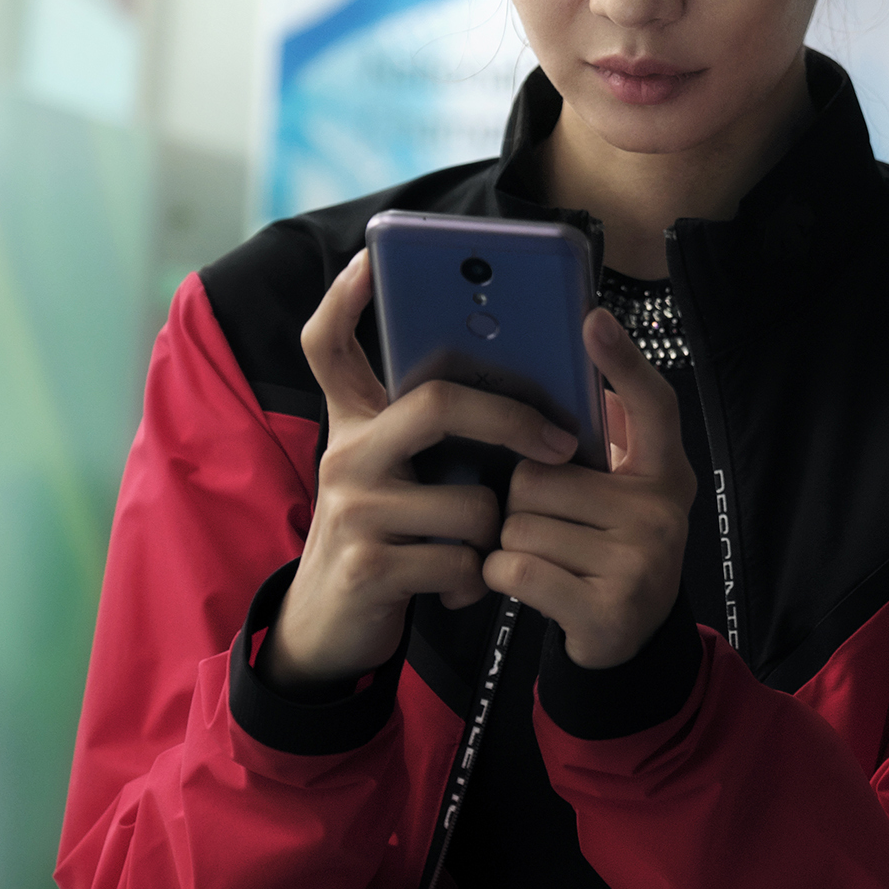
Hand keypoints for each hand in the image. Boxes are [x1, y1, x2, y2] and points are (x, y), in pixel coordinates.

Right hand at [263, 250, 579, 693]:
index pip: (329, 346)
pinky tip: (459, 587)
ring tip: (477, 550)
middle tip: (560, 441)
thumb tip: (525, 380)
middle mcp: (345, 455)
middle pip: (436, 403)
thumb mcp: (403, 476)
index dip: (344, 300)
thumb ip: (439, 435)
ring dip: (494, 533)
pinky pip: (463, 560)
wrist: (332, 629)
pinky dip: (476, 579)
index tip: (371, 260)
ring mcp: (352, 510)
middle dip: (512, 418)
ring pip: (471, 501)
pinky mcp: (367, 566)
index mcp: (355, 425)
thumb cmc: (390, 537)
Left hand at [484, 308, 694, 668]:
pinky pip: (513, 568)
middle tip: (551, 527)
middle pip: (539, 476)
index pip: (653, 407)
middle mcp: (662, 513)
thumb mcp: (619, 493)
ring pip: (518, 525)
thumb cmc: (606, 550)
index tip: (592, 319)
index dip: (623, 362)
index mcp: (666, 474)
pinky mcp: (607, 608)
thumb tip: (579, 374)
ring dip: (511, 543)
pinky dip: (502, 577)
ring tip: (546, 560)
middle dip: (523, 502)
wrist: (625, 641)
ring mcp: (639, 562)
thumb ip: (607, 440)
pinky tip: (530, 586)